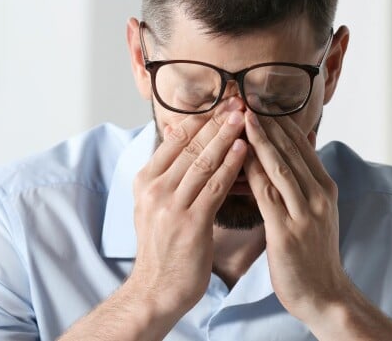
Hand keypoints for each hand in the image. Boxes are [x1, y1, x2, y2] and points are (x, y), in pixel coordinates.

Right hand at [129, 99, 247, 319]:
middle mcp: (154, 189)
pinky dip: (231, 165)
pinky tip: (245, 150)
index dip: (202, 119)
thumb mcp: (155, 206)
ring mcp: (170, 205)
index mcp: (145, 180)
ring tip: (246, 117)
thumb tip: (181, 139)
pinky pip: (214, 186)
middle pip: (190, 145)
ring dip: (227, 136)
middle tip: (240, 101)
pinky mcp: (190, 223)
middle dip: (217, 122)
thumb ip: (169, 175)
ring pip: (203, 161)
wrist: (156, 290)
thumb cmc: (164, 248)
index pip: (176, 140)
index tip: (223, 102)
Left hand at [242, 111, 350, 322]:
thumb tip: (284, 162)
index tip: (259, 101)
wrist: (325, 295)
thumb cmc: (313, 256)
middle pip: (290, 149)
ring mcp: (306, 212)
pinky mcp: (288, 230)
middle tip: (246, 97)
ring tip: (241, 116)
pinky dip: (253, 171)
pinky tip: (237, 156)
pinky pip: (267, 193)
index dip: (279, 122)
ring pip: (280, 165)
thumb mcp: (317, 215)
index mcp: (326, 188)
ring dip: (259, 139)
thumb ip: (302, 188)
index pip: (301, 146)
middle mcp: (319, 195)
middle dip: (267, 122)